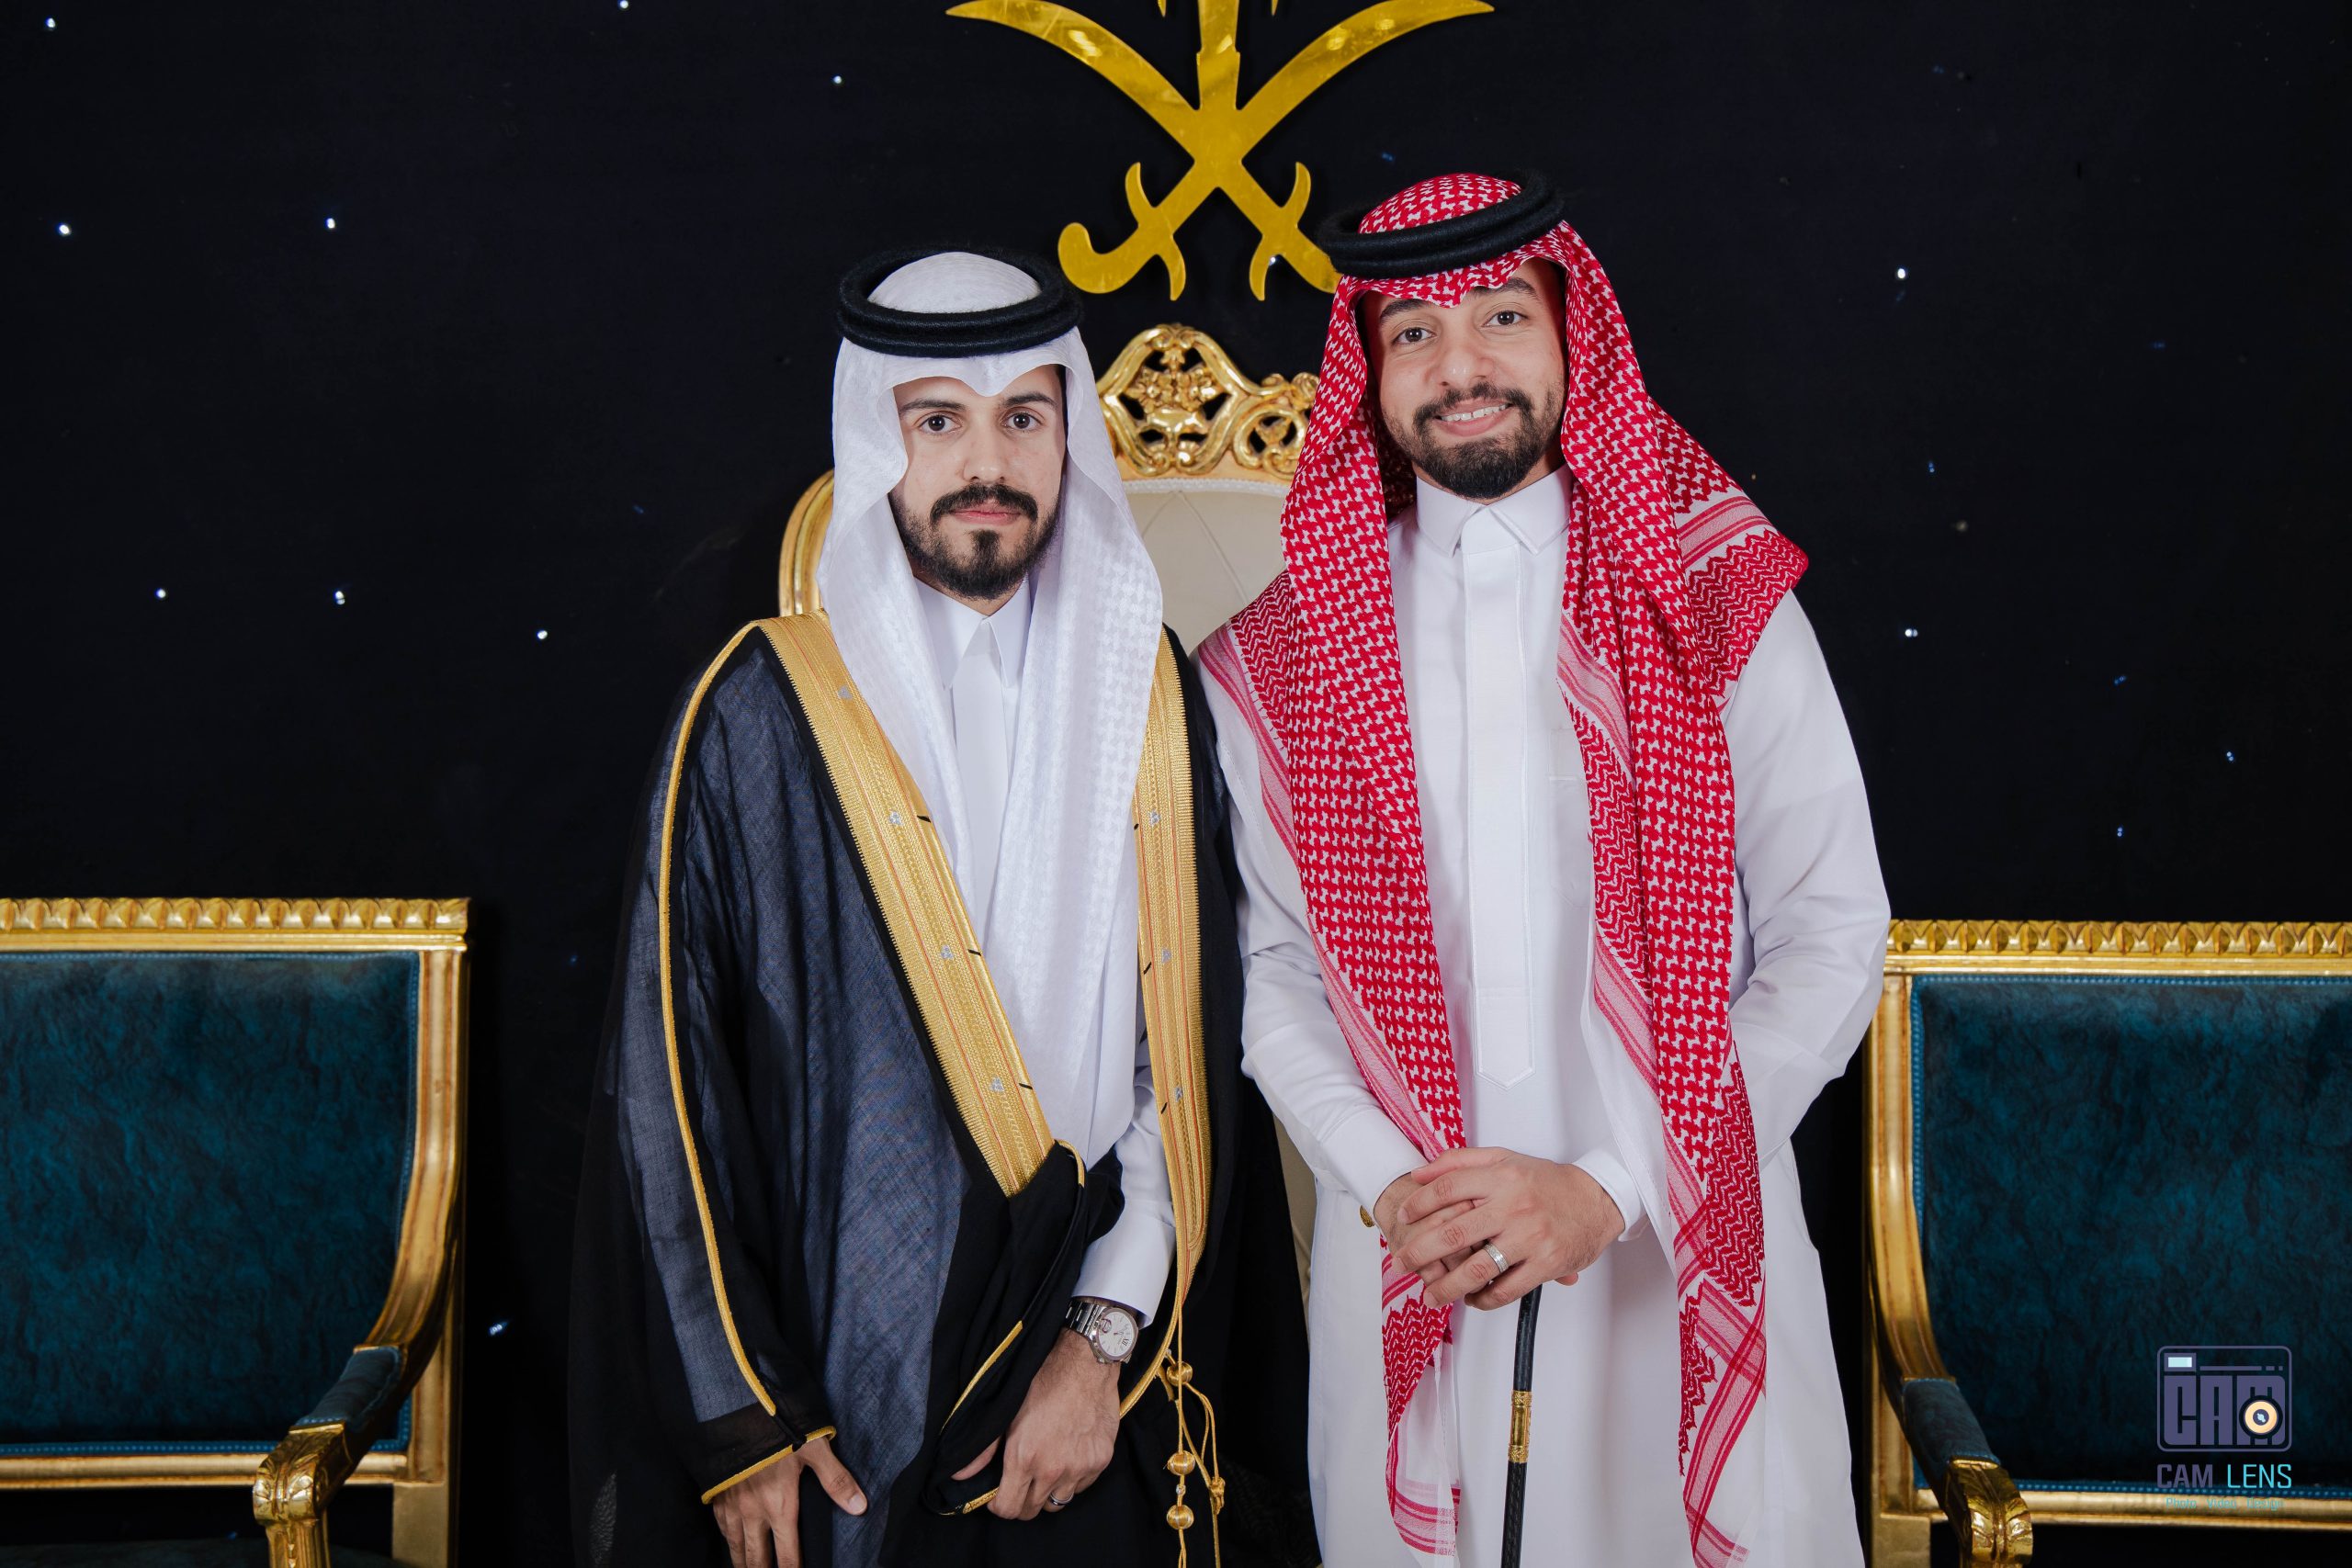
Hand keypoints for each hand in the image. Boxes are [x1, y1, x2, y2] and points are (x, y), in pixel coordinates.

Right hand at [709, 1433, 864, 1567]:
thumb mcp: (814, 1449)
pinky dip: (729, 1543)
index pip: (788, 1554)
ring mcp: (733, 1506)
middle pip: (757, 1558)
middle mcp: (754, 1513)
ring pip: (736, 1548)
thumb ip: (836, 1480)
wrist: (733, 1411)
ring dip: (744, 1563)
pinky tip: (733, 1544)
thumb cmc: (776, 1428)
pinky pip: (722, 1529)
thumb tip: (860, 1507)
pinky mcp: (717, 1496)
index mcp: (780, 1506)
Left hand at [952, 1326, 1120, 1519]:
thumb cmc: (1042, 1381)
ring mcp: (1080, 1467)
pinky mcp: (1100, 1461)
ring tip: (1044, 1470)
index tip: (998, 1495)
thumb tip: (960, 1476)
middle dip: (1021, 1501)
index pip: (1009, 1509)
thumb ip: (984, 1449)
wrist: (1084, 1363)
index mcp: (1025, 1458)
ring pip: (1058, 1502)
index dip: (999, 1506)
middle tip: (1020, 1482)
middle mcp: (1053, 1469)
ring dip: (1047, 1492)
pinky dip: (1072, 1480)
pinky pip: (1081, 1487)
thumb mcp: (1006, 1411)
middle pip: (1032, 1511)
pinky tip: (1067, 1458)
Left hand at [1387, 1147, 1623, 1310]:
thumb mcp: (1504, 1158)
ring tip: (1430, 1296)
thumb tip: (1418, 1174)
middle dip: (1419, 1253)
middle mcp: (1513, 1206)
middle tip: (1400, 1264)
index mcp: (1501, 1176)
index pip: (1448, 1188)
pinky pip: (1506, 1290)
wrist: (1596, 1200)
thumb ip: (1460, 1162)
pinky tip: (1472, 1299)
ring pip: (1477, 1269)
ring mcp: (1530, 1237)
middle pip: (1454, 1233)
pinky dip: (1484, 1299)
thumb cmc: (1546, 1181)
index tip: (1402, 1217)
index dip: (1418, 1204)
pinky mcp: (1546, 1263)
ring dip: (1447, 1287)